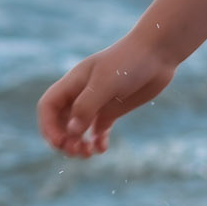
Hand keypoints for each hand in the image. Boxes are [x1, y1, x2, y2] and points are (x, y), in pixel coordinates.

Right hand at [38, 33, 175, 156]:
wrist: (157, 52)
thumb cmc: (129, 61)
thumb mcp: (105, 83)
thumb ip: (87, 107)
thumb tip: (71, 132)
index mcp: (73, 83)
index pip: (48, 107)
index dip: (48, 127)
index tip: (60, 142)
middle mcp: (81, 93)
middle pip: (60, 121)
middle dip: (64, 140)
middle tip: (77, 151)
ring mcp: (97, 102)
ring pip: (78, 129)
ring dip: (78, 144)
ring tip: (88, 153)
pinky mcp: (113, 109)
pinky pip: (98, 130)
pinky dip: (97, 142)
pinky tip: (102, 148)